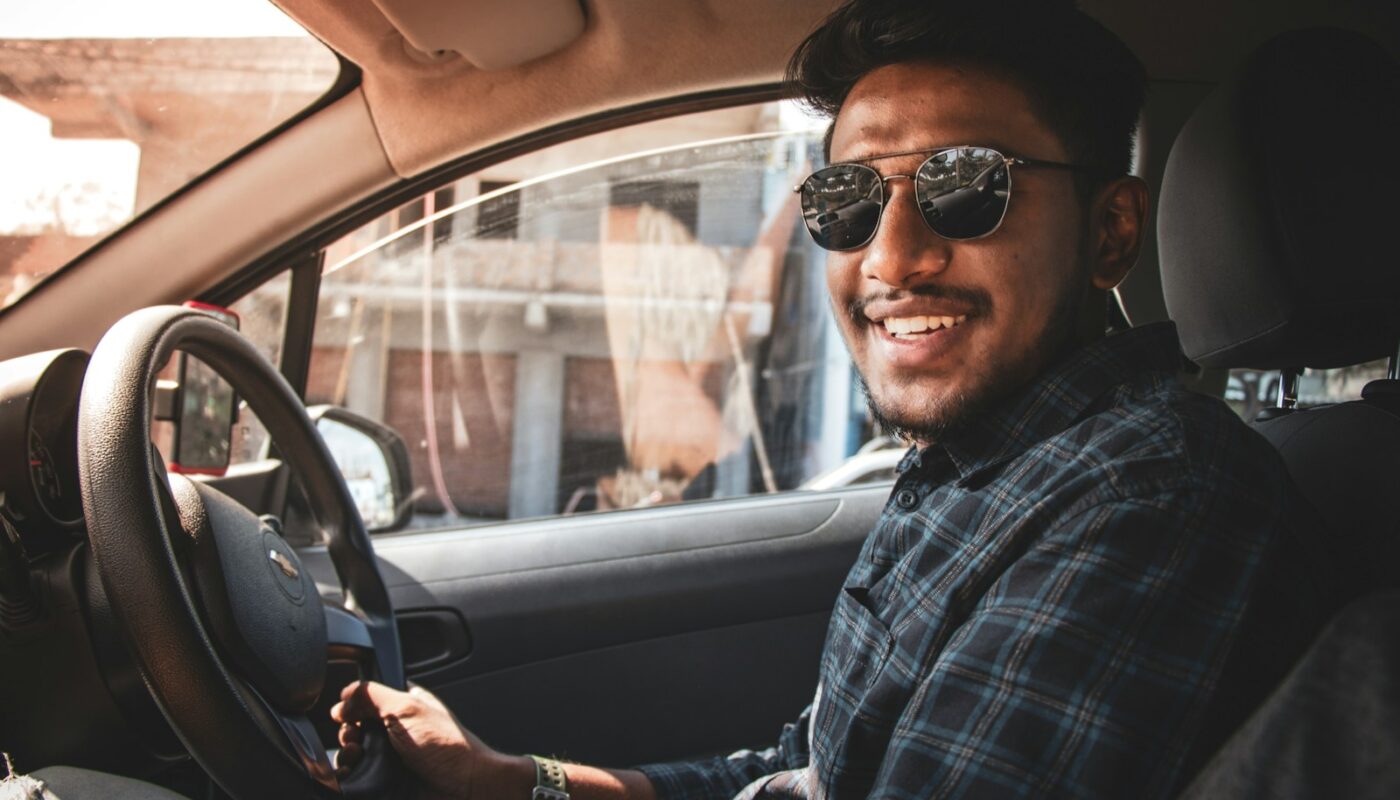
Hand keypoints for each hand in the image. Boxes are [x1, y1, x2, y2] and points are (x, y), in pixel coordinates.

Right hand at [331, 680, 509, 799]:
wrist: (464, 789)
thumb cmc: (449, 748)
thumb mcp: (407, 709)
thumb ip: (373, 696)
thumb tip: (343, 697)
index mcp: (406, 705)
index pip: (371, 697)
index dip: (354, 703)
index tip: (345, 710)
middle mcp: (397, 731)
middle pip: (357, 726)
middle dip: (347, 730)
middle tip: (353, 735)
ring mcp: (391, 758)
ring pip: (353, 753)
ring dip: (345, 754)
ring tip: (354, 755)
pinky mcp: (386, 782)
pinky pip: (358, 777)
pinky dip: (347, 775)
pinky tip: (348, 773)